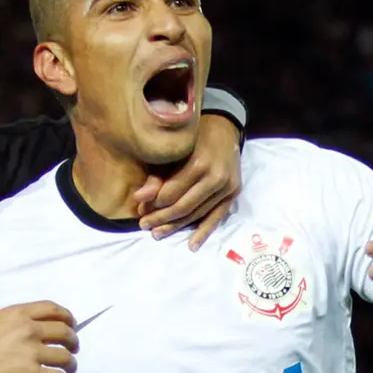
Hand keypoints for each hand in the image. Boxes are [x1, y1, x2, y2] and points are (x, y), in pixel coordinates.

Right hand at [0, 301, 78, 372]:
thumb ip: (14, 319)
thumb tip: (29, 324)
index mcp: (20, 314)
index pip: (52, 309)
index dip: (67, 316)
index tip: (71, 324)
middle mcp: (31, 330)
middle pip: (64, 332)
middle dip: (73, 340)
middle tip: (73, 348)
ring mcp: (34, 353)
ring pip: (65, 357)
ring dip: (71, 364)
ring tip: (70, 368)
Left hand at [135, 114, 241, 250]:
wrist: (225, 128)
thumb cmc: (194, 137)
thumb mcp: (174, 151)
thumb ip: (158, 176)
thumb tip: (139, 199)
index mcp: (199, 163)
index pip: (171, 193)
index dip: (154, 204)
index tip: (140, 209)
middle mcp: (215, 177)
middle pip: (184, 207)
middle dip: (161, 218)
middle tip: (144, 225)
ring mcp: (227, 187)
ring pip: (198, 214)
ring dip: (176, 226)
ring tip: (158, 233)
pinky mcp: (233, 194)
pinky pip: (217, 217)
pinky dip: (204, 232)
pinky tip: (192, 245)